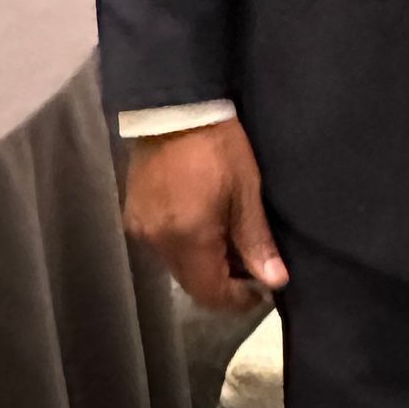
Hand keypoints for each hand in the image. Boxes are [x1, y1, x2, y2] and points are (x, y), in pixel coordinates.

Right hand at [124, 116, 287, 312]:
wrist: (173, 108)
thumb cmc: (219, 147)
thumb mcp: (246, 191)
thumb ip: (257, 241)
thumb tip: (275, 281)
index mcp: (187, 240)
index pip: (211, 294)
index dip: (239, 299)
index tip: (262, 288)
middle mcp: (157, 244)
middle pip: (192, 284)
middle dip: (223, 282)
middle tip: (252, 264)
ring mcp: (141, 230)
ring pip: (177, 266)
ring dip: (204, 264)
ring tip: (230, 242)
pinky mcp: (134, 215)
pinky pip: (163, 246)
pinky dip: (186, 246)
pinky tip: (205, 226)